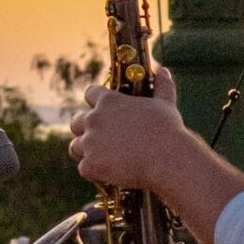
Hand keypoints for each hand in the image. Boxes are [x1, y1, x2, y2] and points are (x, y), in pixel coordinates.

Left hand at [70, 65, 183, 190]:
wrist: (167, 159)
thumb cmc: (168, 130)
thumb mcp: (166, 104)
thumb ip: (162, 86)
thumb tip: (163, 70)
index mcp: (108, 101)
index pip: (90, 94)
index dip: (96, 102)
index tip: (104, 111)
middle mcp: (94, 119)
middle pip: (76, 121)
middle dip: (85, 129)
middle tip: (99, 139)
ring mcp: (90, 143)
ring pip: (76, 146)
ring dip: (86, 151)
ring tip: (101, 158)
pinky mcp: (91, 165)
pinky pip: (84, 168)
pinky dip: (94, 172)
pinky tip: (107, 173)